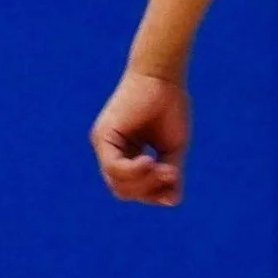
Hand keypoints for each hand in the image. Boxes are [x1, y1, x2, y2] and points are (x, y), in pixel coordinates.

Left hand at [90, 68, 190, 204]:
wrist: (163, 76)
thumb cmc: (169, 106)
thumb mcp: (172, 149)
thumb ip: (168, 175)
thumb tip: (171, 202)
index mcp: (126, 155)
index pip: (132, 189)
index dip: (152, 194)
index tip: (173, 184)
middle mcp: (110, 152)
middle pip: (123, 191)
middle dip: (148, 191)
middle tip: (170, 175)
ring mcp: (104, 144)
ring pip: (116, 183)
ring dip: (142, 182)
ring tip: (162, 168)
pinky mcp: (103, 136)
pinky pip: (113, 167)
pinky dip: (132, 171)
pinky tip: (148, 162)